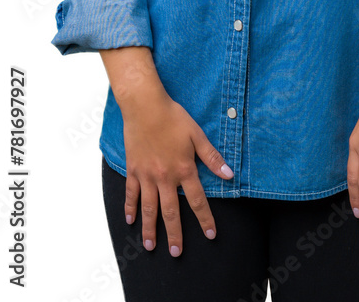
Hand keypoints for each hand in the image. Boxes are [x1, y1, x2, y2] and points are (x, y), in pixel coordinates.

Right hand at [122, 87, 233, 254]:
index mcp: (183, 169)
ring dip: (150, 228)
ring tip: (150, 246)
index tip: (211, 235)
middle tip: (176, 253)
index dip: (205, 219)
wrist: (145, 106)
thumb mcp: (197, 135)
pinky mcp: (133, 169)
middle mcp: (165, 177)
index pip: (197, 200)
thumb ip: (212, 157)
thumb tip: (228, 175)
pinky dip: (130, 207)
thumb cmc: (173, 117)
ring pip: (149, 208)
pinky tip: (129, 220)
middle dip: (175, 234)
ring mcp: (146, 175)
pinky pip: (131, 193)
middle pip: (171, 211)